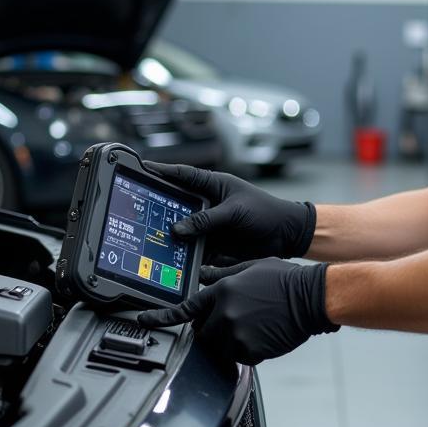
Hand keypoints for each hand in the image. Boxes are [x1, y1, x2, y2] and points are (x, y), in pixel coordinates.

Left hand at [136, 258, 337, 364]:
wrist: (311, 297)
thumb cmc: (284, 280)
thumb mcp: (250, 267)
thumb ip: (222, 275)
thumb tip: (201, 276)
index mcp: (222, 291)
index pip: (184, 309)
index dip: (160, 316)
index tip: (142, 320)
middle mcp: (224, 313)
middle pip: (202, 331)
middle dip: (212, 328)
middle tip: (235, 319)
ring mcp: (236, 333)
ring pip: (219, 346)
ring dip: (230, 340)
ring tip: (253, 325)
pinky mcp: (250, 350)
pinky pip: (239, 357)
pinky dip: (247, 350)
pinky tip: (262, 334)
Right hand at [147, 162, 315, 264]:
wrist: (287, 235)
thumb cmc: (266, 212)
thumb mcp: (235, 212)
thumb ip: (207, 219)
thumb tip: (178, 229)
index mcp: (215, 186)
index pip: (185, 175)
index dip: (164, 171)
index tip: (144, 168)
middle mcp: (208, 204)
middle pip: (178, 203)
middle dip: (160, 206)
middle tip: (140, 209)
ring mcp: (210, 224)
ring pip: (183, 228)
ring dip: (170, 234)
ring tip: (149, 238)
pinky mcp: (214, 243)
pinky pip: (194, 248)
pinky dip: (183, 253)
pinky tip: (169, 259)